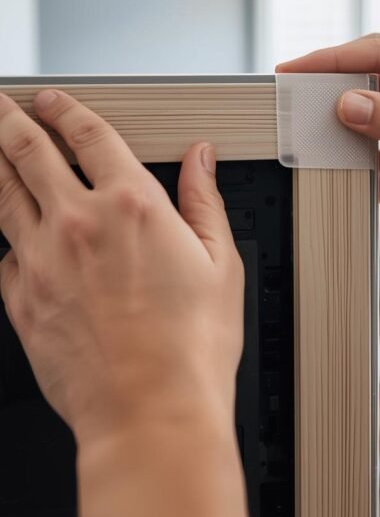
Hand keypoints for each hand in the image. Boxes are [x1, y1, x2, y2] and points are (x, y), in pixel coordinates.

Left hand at [0, 89, 243, 446]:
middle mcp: (78, 223)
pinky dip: (6, 238)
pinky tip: (10, 237)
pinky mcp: (19, 299)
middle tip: (2, 105)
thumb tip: (200, 161)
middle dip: (10, 120)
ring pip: (2, 193)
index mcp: (131, 205)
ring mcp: (40, 260)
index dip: (66, 109)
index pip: (88, 134)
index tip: (55, 102)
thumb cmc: (190, 350)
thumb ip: (205, 202)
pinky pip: (1, 254)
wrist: (150, 413)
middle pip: (27, 151)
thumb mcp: (220, 265)